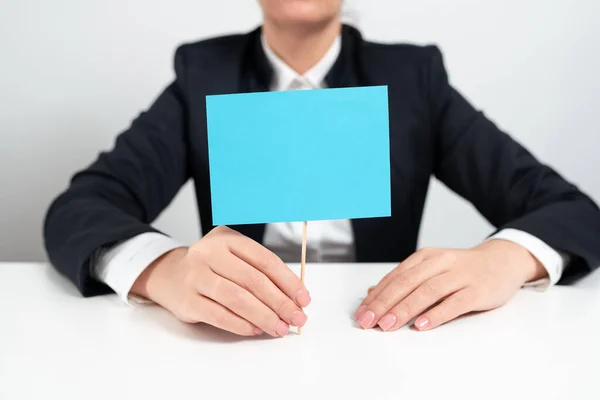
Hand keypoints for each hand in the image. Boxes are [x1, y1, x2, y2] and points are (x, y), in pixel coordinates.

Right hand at [131, 226, 310, 336]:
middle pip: (253, 280)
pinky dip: (242, 325)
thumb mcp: (234, 256)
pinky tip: (256, 329)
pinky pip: (219, 315)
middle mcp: (209, 253)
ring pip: (237, 298)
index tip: (303, 298)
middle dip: (280, 302)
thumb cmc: (212, 267)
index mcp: (227, 238)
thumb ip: (260, 271)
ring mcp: (195, 276)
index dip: (288, 281)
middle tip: (296, 317)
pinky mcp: (187, 300)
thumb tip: (293, 298)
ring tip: (280, 327)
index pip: (265, 260)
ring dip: (264, 316)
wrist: (170, 274)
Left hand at [354, 240, 546, 331]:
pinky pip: (454, 303)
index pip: (395, 277)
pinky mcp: (477, 290)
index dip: (377, 295)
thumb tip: (372, 292)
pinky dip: (436, 314)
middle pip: (407, 283)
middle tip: (368, 321)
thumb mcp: (431, 269)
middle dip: (384, 303)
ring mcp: (460, 276)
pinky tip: (421, 325)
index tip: (361, 312)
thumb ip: (404, 280)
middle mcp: (440, 263)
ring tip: (387, 325)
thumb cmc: (461, 269)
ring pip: (427, 292)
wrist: (503, 260)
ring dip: (405, 309)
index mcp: (425, 257)